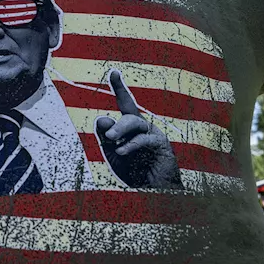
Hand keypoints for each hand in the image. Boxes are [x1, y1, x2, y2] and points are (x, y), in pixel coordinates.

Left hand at [95, 70, 180, 189]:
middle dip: (117, 123)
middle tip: (106, 135)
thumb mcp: (114, 155)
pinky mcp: (161, 145)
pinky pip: (144, 139)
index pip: (125, 104)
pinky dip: (131, 145)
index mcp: (131, 128)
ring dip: (121, 130)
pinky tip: (121, 151)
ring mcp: (153, 134)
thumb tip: (101, 119)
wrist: (153, 191)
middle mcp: (143, 127)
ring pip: (136, 123)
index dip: (120, 88)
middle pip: (129, 114)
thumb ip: (107, 139)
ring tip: (110, 140)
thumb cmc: (134, 172)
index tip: (114, 73)